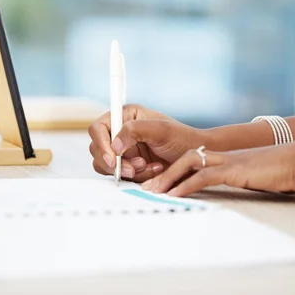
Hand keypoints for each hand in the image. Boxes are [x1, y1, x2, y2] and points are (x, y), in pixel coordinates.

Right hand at [88, 104, 208, 181]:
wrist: (196, 158)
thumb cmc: (182, 138)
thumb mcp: (160, 130)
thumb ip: (134, 131)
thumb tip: (115, 144)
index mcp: (125, 116)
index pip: (99, 128)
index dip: (101, 144)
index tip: (112, 158)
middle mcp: (120, 132)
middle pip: (98, 150)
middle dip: (115, 162)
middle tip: (134, 168)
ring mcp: (123, 151)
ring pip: (107, 166)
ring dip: (127, 170)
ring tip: (149, 167)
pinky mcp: (129, 166)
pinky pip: (121, 176)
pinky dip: (136, 177)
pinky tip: (154, 171)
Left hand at [142, 138, 294, 196]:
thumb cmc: (289, 171)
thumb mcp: (262, 178)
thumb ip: (250, 181)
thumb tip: (248, 189)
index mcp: (230, 159)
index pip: (197, 161)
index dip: (177, 172)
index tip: (163, 186)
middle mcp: (225, 157)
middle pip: (186, 160)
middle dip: (165, 174)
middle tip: (147, 188)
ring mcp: (228, 161)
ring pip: (188, 165)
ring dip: (168, 179)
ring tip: (152, 192)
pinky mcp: (234, 170)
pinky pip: (203, 177)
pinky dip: (186, 186)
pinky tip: (174, 196)